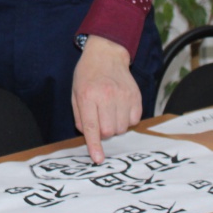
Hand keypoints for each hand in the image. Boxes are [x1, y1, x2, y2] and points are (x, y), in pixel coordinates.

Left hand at [71, 35, 140, 163]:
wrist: (107, 53)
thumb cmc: (88, 74)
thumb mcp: (75, 92)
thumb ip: (80, 116)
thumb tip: (87, 135)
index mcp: (88, 95)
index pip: (92, 127)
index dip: (95, 145)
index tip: (98, 159)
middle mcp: (106, 96)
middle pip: (108, 131)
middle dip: (103, 132)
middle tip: (100, 118)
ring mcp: (123, 96)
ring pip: (122, 128)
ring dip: (115, 126)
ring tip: (110, 111)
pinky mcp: (136, 96)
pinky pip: (134, 121)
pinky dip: (127, 120)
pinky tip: (121, 108)